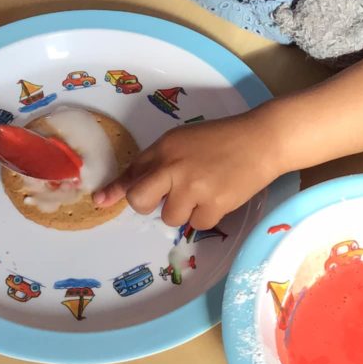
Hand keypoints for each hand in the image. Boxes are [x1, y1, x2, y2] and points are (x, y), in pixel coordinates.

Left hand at [93, 112, 281, 228]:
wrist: (261, 140)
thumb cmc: (221, 138)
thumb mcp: (183, 141)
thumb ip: (157, 162)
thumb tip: (129, 188)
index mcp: (164, 148)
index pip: (132, 172)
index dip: (116, 189)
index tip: (101, 201)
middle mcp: (173, 167)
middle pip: (140, 201)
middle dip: (148, 204)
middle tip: (168, 197)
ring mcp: (193, 188)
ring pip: (171, 217)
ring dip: (184, 210)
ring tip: (204, 190)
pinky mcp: (214, 206)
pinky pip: (198, 225)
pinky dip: (207, 215)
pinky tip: (219, 196)